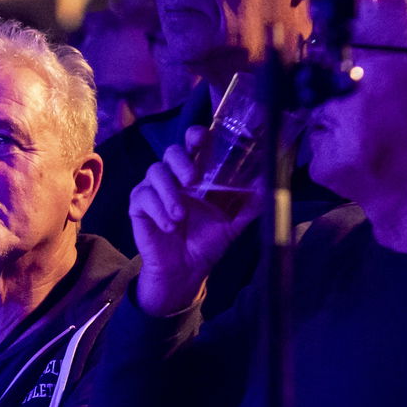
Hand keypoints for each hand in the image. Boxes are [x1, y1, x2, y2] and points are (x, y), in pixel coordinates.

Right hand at [130, 131, 261, 317]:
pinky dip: (158, 210)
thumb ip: (248, 205)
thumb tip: (267, 186)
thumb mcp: (232, 224)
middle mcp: (174, 177)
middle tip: (192, 180)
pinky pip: (143, 196)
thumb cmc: (206, 243)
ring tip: (180, 215)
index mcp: (196, 174)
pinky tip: (169, 226)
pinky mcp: (139, 206)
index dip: (195, 135)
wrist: (185, 271)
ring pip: (155, 171)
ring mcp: (154, 189)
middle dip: (181, 162)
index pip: (193, 144)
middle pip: (171, 151)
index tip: (202, 138)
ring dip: (169, 192)